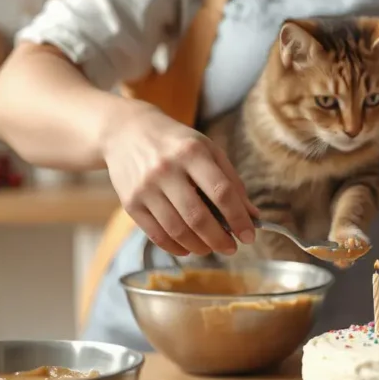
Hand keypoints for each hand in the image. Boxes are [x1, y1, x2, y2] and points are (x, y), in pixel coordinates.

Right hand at [101, 103, 258, 256]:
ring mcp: (145, 188)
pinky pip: (156, 234)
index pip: (221, 192)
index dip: (238, 218)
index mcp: (192, 153)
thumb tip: (252, 215)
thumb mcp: (207, 149)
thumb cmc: (175, 143)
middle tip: (231, 248)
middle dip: (219, 239)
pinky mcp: (130, 203)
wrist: (126, 131)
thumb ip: (231, 181)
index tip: (249, 236)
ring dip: (199, 247)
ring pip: (177, 230)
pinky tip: (188, 248)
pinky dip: (176, 247)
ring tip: (211, 248)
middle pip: (198, 217)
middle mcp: (166, 169)